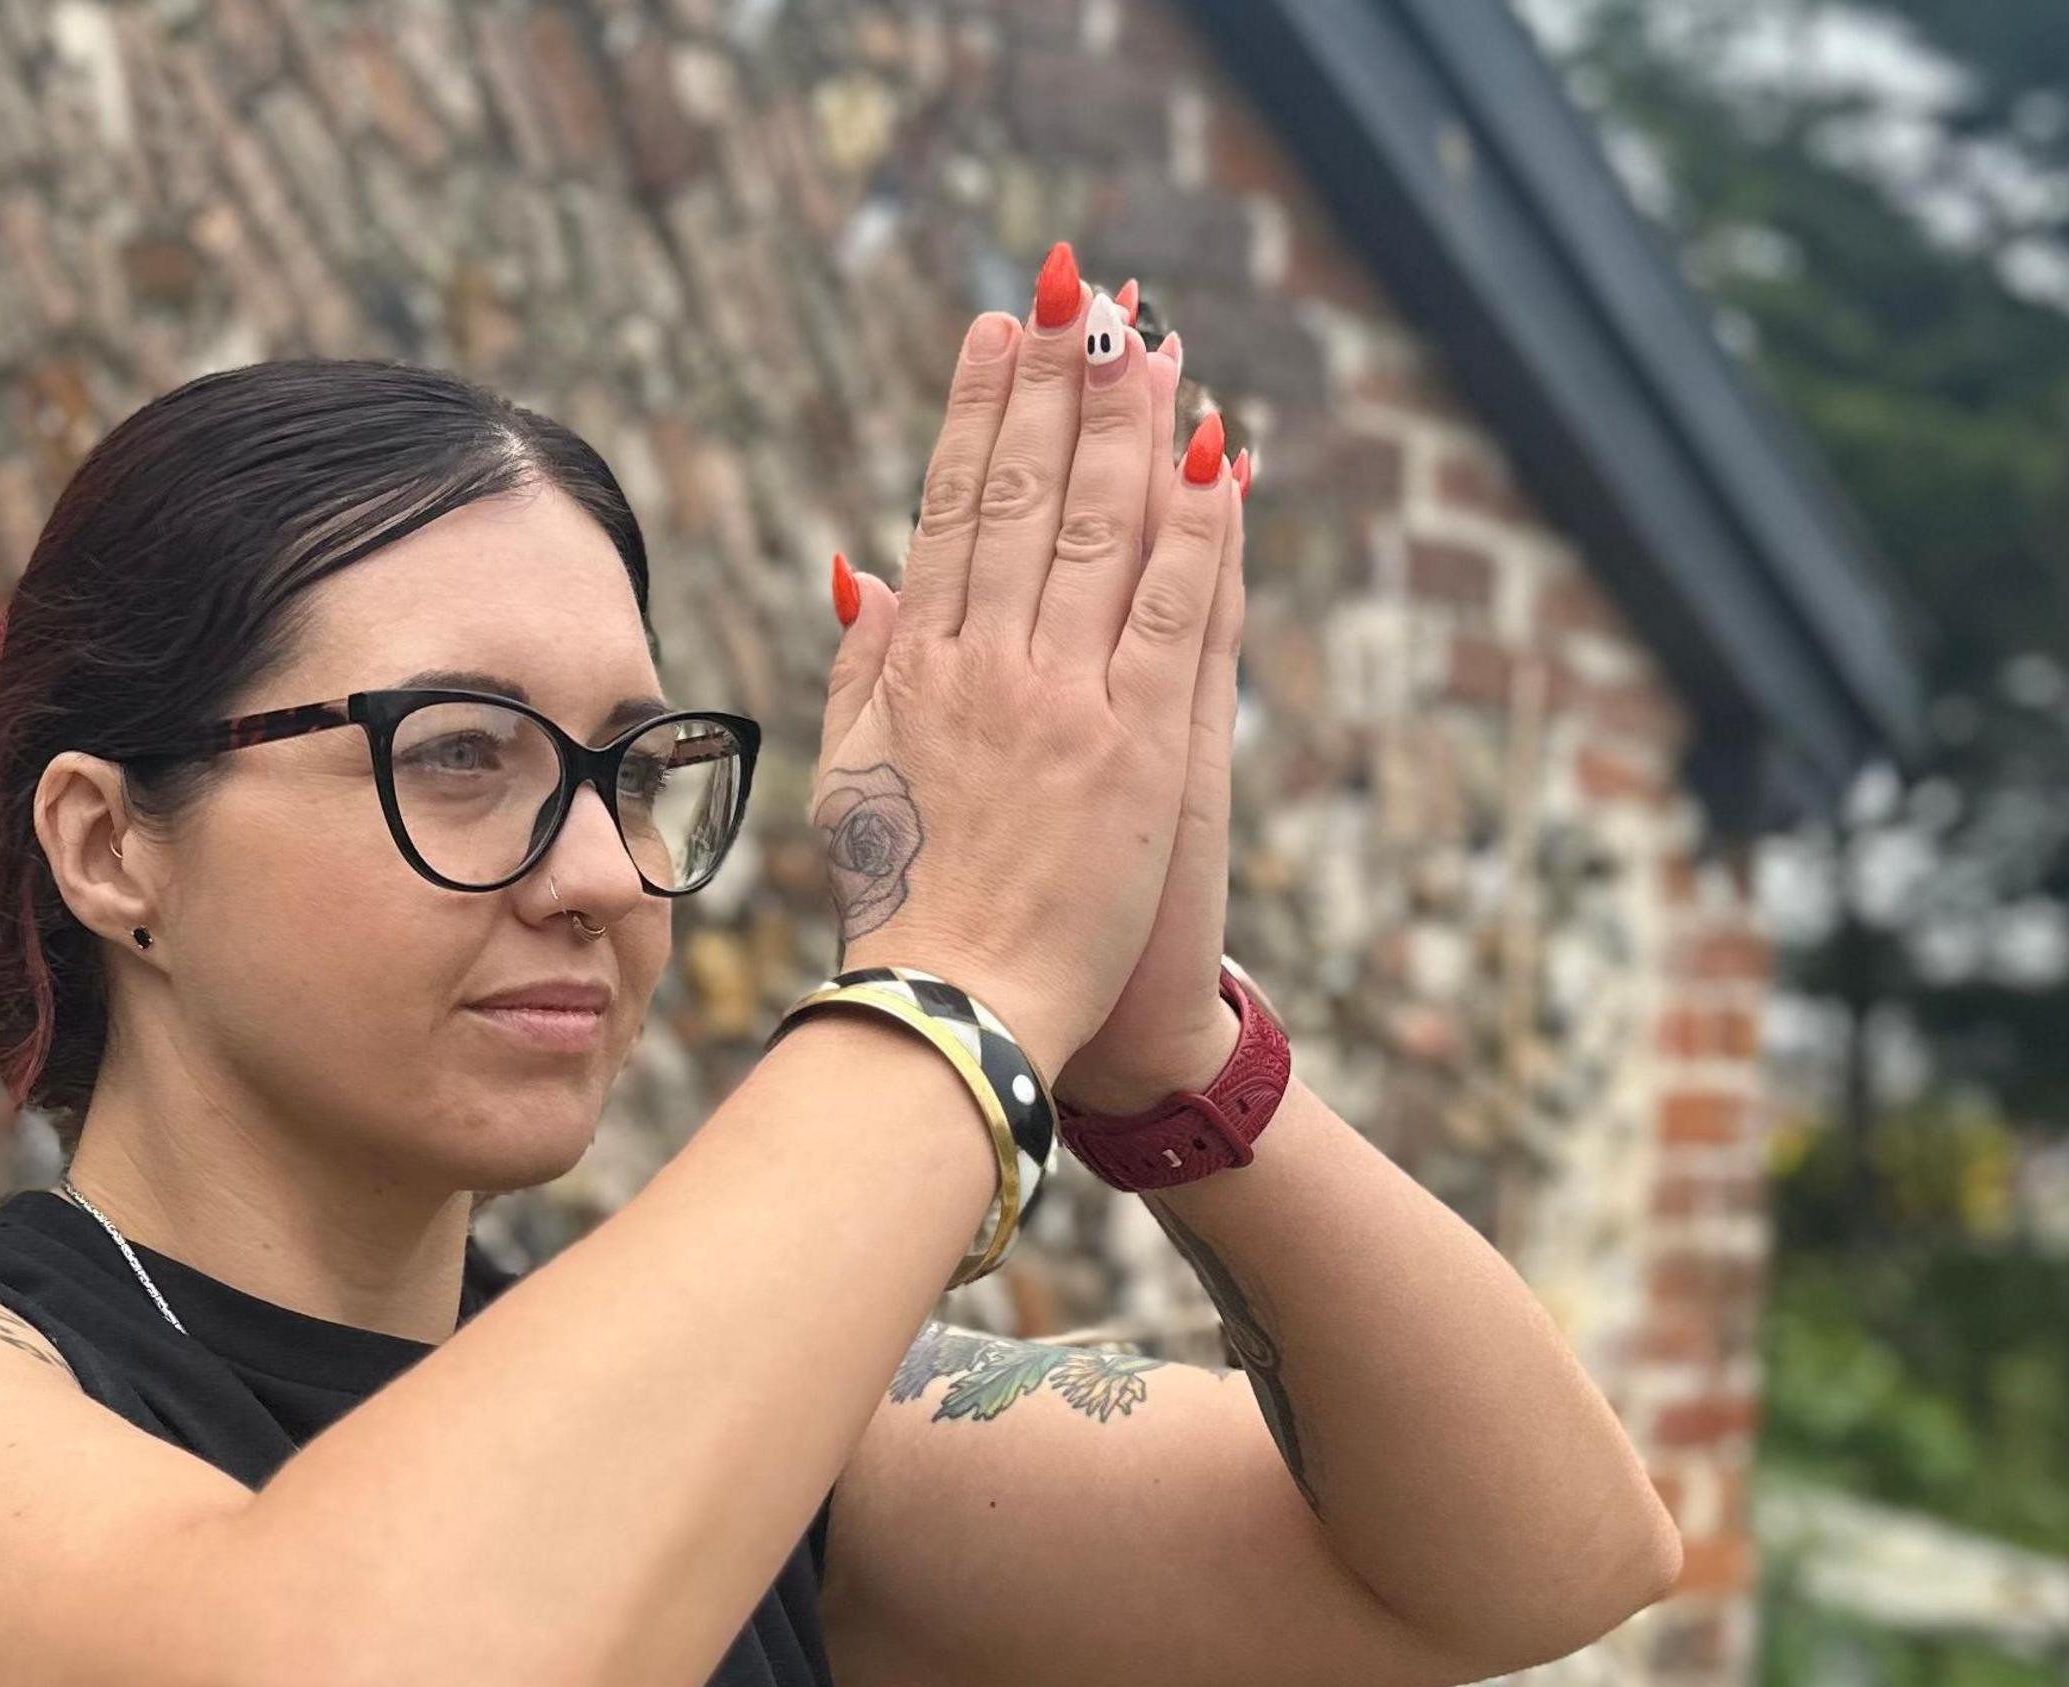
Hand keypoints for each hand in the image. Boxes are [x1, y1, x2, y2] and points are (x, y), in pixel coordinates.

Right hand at [816, 243, 1244, 1070]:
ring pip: (1097, 532)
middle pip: (1022, 495)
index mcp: (918, 671)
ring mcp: (1064, 705)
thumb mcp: (850, 780)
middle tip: (1076, 290)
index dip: (975, 408)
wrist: (957, 1014)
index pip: (950, 508)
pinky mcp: (1138, 750)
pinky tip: (1217, 456)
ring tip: (1145, 337)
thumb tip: (862, 571)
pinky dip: (1196, 531)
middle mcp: (986, 669)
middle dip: (1052, 382)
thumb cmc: (903, 911)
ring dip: (1124, 426)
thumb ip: (860, 670)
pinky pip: (1172, 615)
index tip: (994, 329)